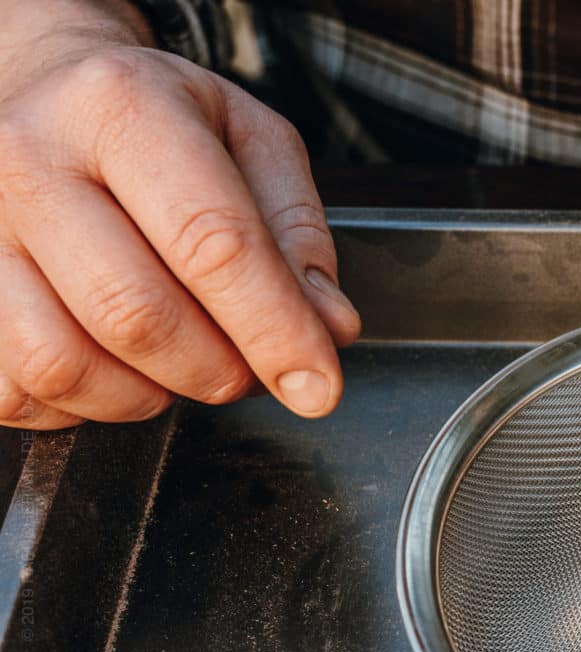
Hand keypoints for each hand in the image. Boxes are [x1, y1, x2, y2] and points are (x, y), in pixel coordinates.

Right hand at [0, 23, 358, 428]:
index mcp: (121, 109)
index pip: (212, 244)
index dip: (275, 331)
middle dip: (217, 370)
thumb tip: (327, 326)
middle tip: (248, 367)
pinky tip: (115, 366)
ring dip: (147, 396)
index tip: (317, 384)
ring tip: (183, 363)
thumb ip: (297, 234)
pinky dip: (82, 406)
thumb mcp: (251, 141)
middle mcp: (28, 160)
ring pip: (63, 365)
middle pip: (136, 315)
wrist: (42, 94)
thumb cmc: (154, 122)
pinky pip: (15, 390)